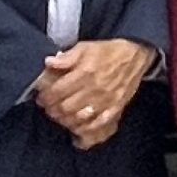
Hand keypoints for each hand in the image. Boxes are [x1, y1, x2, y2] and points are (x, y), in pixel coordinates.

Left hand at [37, 38, 155, 148]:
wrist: (134, 55)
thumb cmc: (107, 52)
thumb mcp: (85, 47)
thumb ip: (66, 56)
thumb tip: (48, 62)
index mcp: (85, 72)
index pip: (57, 91)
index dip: (45, 97)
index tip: (41, 97)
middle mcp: (94, 89)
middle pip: (65, 108)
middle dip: (52, 110)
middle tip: (48, 107)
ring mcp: (105, 101)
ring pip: (78, 119)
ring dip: (64, 119)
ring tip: (60, 115)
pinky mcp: (114, 108)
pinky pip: (97, 125)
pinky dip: (85, 129)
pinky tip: (77, 127)